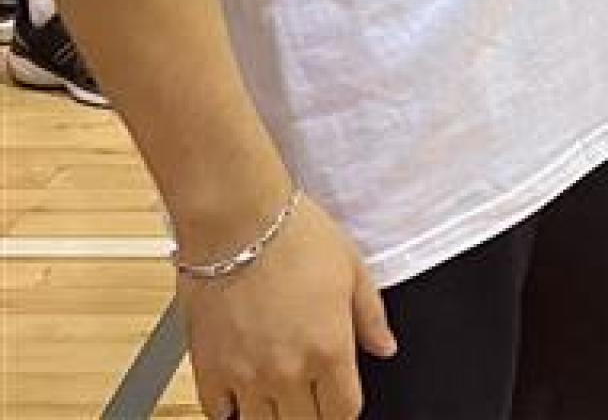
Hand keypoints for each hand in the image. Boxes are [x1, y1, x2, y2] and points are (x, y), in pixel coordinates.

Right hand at [181, 195, 393, 419]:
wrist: (238, 219)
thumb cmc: (295, 234)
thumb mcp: (352, 268)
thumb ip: (371, 316)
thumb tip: (385, 347)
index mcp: (329, 349)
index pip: (343, 412)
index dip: (344, 408)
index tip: (339, 397)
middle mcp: (289, 372)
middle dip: (312, 413)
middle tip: (309, 394)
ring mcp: (246, 376)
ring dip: (272, 415)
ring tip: (276, 394)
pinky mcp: (209, 369)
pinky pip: (219, 415)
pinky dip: (230, 410)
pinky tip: (240, 391)